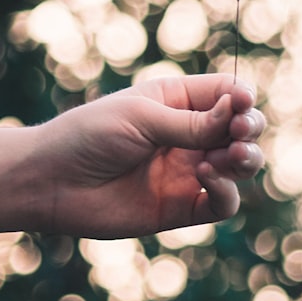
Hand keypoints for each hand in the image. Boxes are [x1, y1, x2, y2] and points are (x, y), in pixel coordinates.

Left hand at [39, 73, 265, 237]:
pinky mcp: (182, 207)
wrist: (51, 182)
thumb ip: (192, 122)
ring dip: (245, 159)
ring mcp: (187, 172)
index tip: (241, 105)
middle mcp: (188, 135)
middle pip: (242, 129)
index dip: (243, 98)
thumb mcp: (142, 117)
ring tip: (230, 156)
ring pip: (239, 166)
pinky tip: (206, 178)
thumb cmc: (89, 136)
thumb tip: (239, 111)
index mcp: (178, 101)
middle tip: (240, 134)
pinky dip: (225, 191)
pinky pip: (221, 203)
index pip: (229, 92)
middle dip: (250, 129)